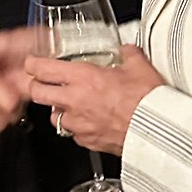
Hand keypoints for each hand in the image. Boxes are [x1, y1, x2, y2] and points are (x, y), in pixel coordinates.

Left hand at [25, 43, 163, 154]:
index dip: (33, 64)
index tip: (33, 63)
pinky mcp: (87, 141)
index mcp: (83, 78)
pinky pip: (72, 133)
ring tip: (69, 104)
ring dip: (57, 110)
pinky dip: (76, 128)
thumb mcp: (139, 67)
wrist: (158, 131)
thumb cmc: (148, 101)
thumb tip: (127, 50)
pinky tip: (87, 122)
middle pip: (37, 93)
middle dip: (36, 87)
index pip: (42, 68)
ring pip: (53, 117)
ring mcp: (79, 123)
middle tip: (42, 83)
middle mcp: (75, 101)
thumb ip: (128, 55)